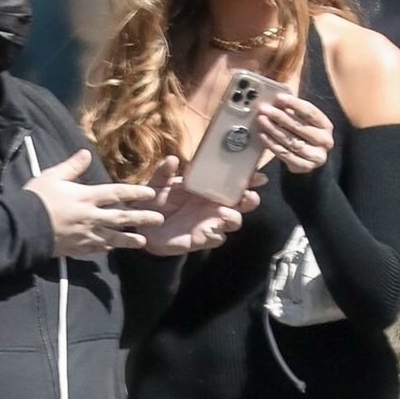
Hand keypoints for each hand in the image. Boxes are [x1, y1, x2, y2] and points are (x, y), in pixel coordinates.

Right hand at [24, 148, 162, 256]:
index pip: (116, 193)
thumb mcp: (52, 176)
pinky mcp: (76, 248)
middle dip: (141, 218)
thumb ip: (72, 166)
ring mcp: (85, 235)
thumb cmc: (36, 198)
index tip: (150, 194)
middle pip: (121, 217)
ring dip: (129, 240)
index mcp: (85, 197)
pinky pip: (96, 248)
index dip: (135, 193)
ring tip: (143, 242)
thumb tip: (87, 152)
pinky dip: (106, 247)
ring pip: (112, 237)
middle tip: (159, 219)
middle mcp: (90, 217)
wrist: (21, 228)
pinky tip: (113, 248)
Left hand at [141, 155, 261, 255]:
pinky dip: (216, 234)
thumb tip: (171, 159)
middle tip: (248, 193)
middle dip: (250, 198)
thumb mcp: (158, 183)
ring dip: (234, 216)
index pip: (233, 182)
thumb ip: (164, 172)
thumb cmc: (155, 202)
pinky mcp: (202, 239)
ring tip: (225, 213)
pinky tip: (209, 230)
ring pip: (235, 221)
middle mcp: (214, 206)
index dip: (247, 178)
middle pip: (242, 203)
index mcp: (208, 188)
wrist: (143, 227)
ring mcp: (210, 222)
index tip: (256, 173)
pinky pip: (217, 238)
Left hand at [255, 93, 333, 174]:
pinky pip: (286, 154)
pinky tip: (263, 135)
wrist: (310, 158)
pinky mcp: (305, 167)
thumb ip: (294, 111)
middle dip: (279, 116)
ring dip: (273, 129)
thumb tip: (276, 100)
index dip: (293, 103)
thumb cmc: (305, 135)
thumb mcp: (304, 121)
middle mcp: (324, 141)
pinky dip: (272, 144)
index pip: (310, 112)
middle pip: (299, 126)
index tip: (278, 97)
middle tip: (264, 109)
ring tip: (261, 120)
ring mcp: (316, 156)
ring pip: (291, 141)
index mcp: (326, 125)